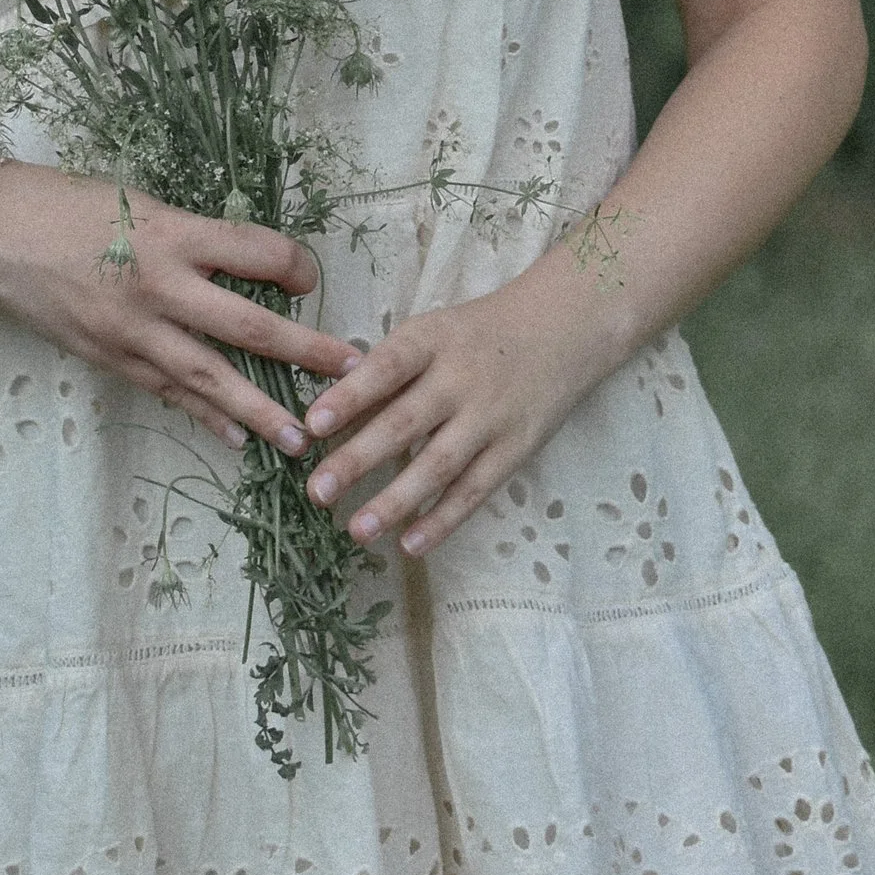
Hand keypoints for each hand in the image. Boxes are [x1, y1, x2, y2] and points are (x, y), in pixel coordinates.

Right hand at [0, 162, 357, 457]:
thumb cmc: (64, 204)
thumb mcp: (135, 201)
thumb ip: (188, 235)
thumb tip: (243, 261)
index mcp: (170, 232)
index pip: (257, 252)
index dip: (295, 266)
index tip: (312, 278)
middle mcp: (157, 285)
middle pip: (248, 327)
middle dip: (307, 353)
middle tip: (355, 374)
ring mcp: (131, 330)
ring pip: (209, 377)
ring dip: (260, 410)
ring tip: (302, 439)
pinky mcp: (107, 357)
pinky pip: (166, 392)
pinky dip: (203, 416)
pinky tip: (235, 438)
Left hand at [298, 272, 611, 556]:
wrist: (562, 329)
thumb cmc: (477, 335)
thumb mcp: (432, 333)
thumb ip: (386, 371)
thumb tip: (328, 414)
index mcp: (431, 341)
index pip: (386, 368)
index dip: (350, 396)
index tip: (312, 425)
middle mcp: (460, 379)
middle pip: (405, 423)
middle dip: (358, 459)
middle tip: (318, 491)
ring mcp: (490, 417)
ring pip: (438, 465)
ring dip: (396, 501)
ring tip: (357, 530)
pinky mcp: (514, 450)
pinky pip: (474, 490)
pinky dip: (442, 520)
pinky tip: (410, 545)